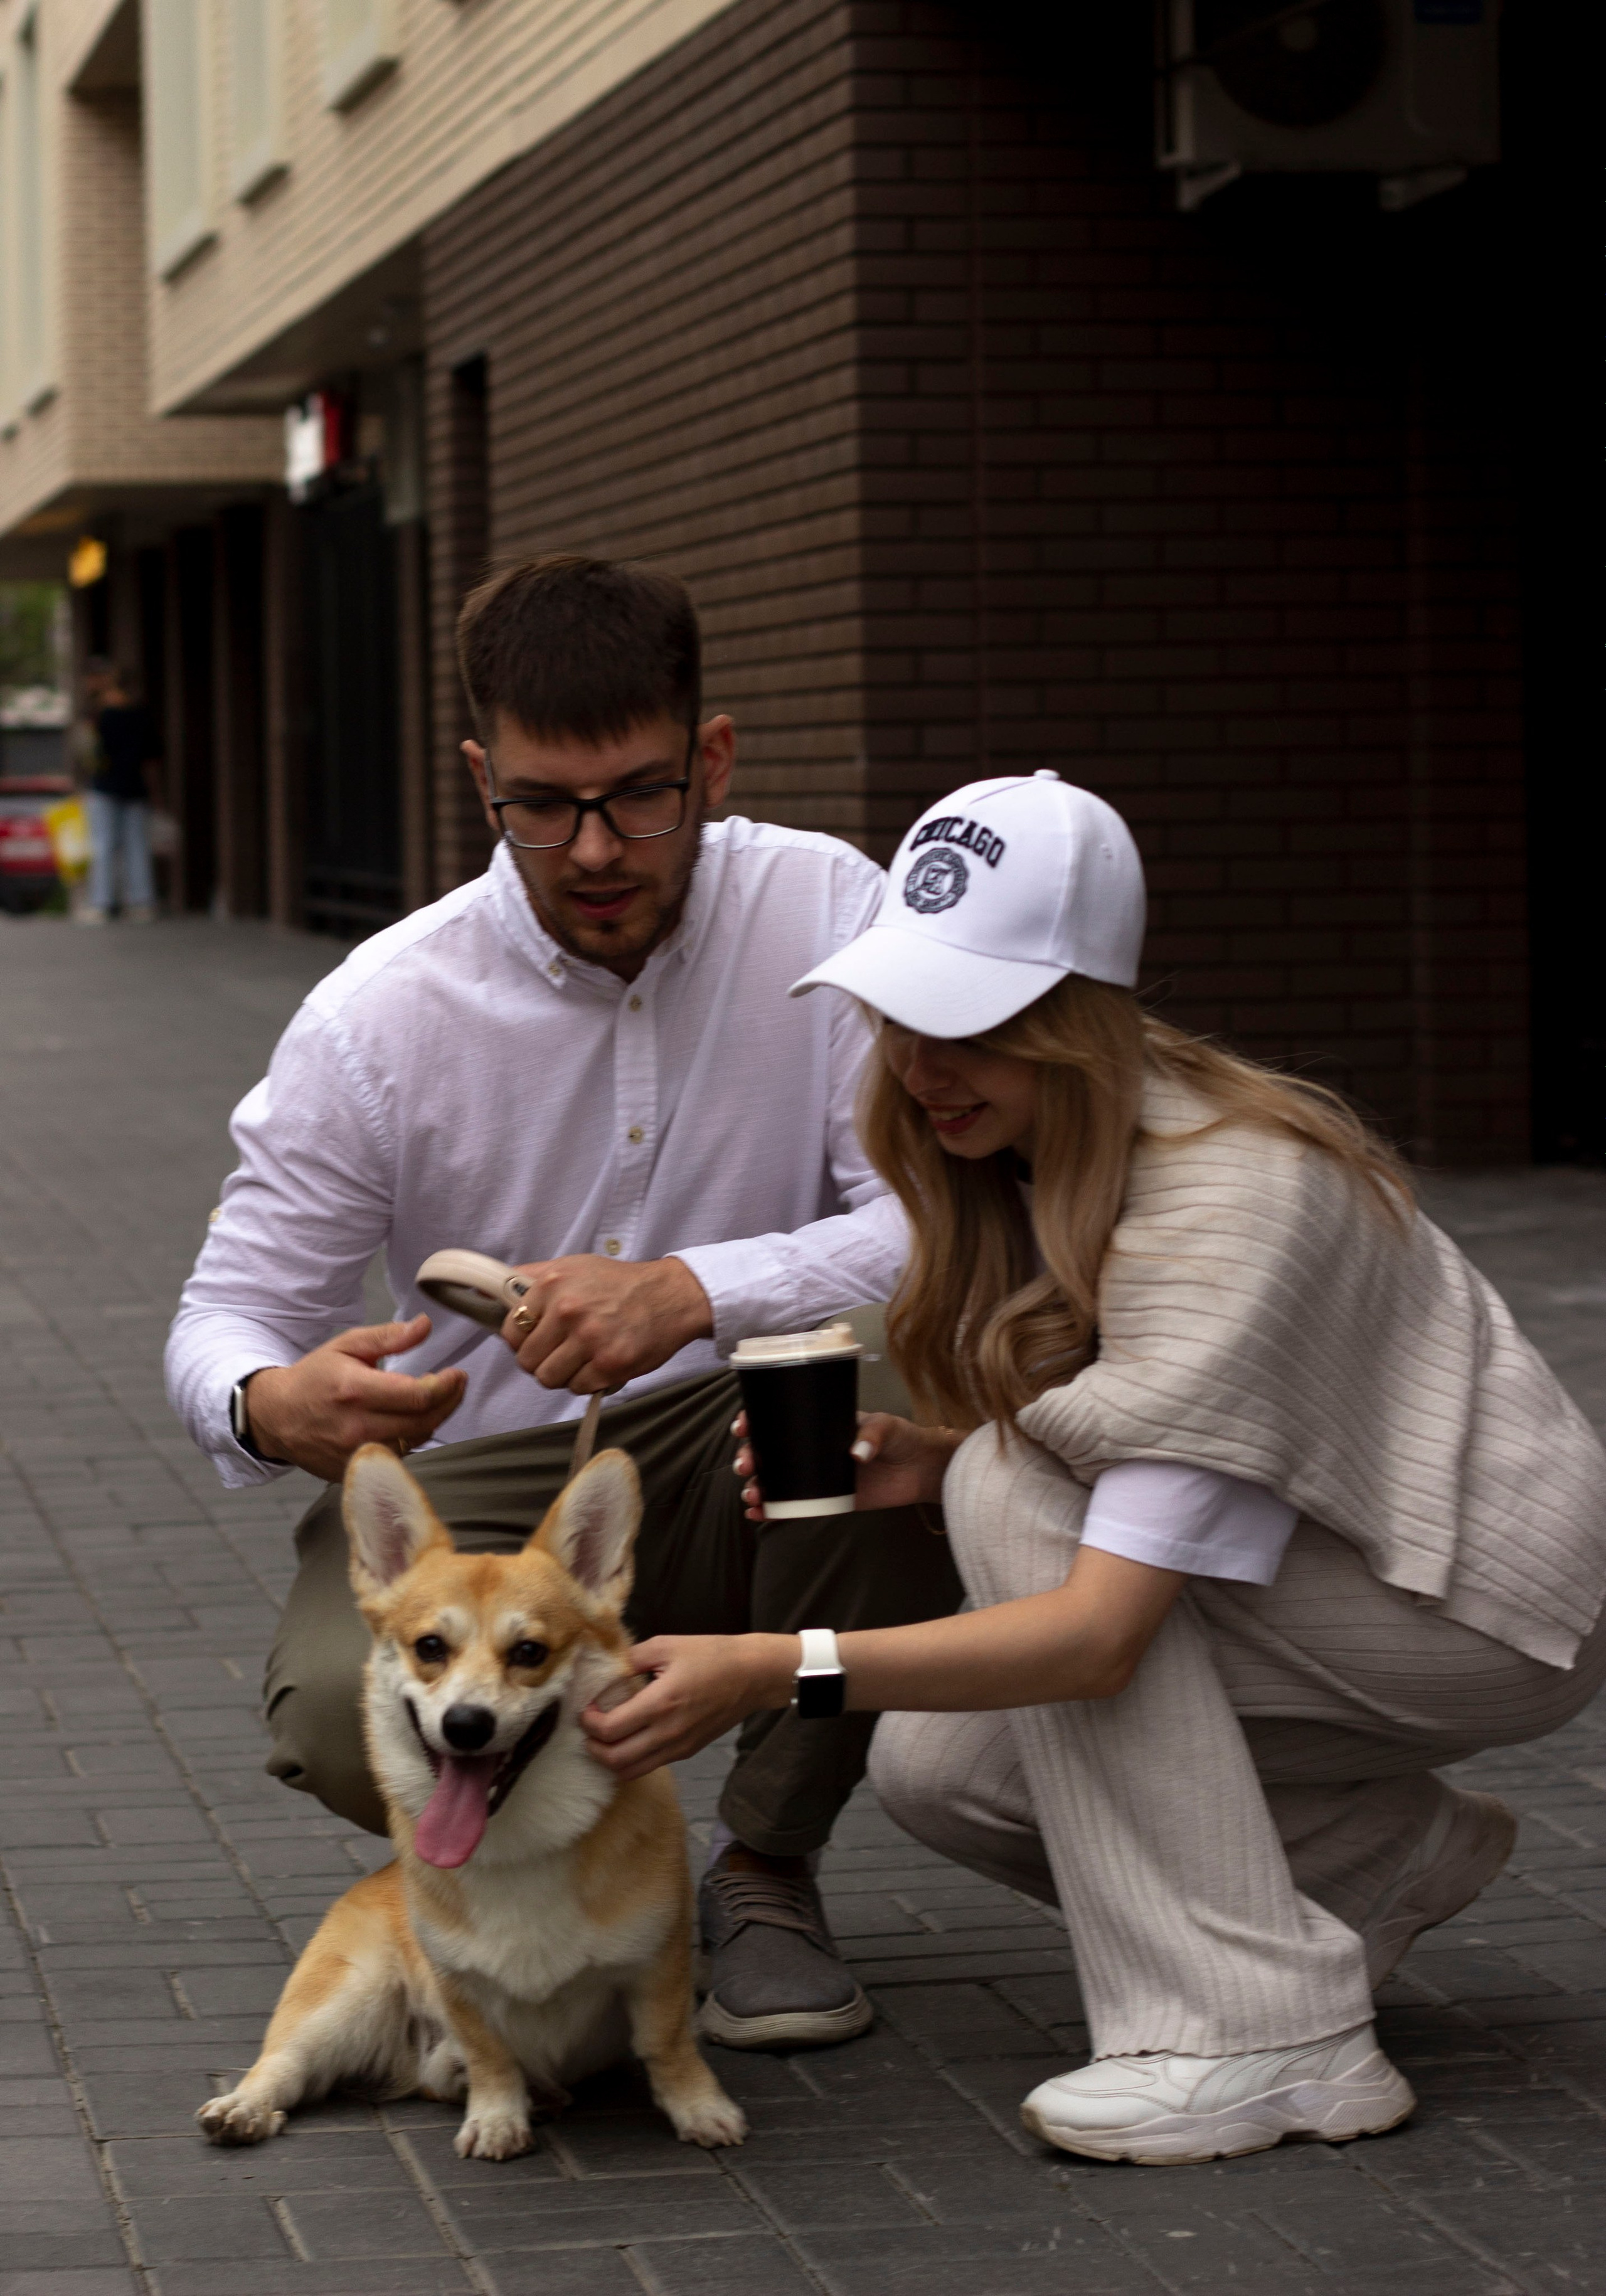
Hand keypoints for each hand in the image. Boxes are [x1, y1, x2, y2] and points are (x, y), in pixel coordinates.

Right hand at [244, 1316, 465, 1481]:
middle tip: (456, 1385)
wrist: (276, 1416)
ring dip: (434, 1419)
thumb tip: (425, 1325)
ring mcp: (355, 1454)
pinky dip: (411, 1437)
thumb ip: (388, 1337)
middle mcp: (356, 1427)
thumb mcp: (346, 1346)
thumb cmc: (314, 1378)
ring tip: (438, 1399)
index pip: (417, 1396)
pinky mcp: (354, 1471)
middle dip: (449, 1402)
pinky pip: (398, 1456)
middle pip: (423, 1422)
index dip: (446, 1386)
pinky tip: (413, 1419)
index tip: (458, 1375)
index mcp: (355, 1391)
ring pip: (414, 1441)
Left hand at [500, 1254, 711, 1392]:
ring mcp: (590, 1340)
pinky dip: (585, 1381)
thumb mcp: (570, 1266)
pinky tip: (598, 1363)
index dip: (521, 1340)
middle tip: (560, 1351)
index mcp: (552, 1285)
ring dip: (561, 1374)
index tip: (536, 1338)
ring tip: (578, 1358)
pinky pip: (577, 1388)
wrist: (669, 1297)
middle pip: (527, 1360)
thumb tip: (480, 1290)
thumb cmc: (617, 1283)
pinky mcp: (610, 1365)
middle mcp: (568, 1311)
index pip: (510, 1332)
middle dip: (540, 1360)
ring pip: (549, 1378)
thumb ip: (527, 1279)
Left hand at [581, 1634, 792, 1778]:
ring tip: (605, 1739)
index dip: (589, 1723)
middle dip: (593, 1748)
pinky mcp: (688, 1751)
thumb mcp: (667, 1645)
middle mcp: (668, 1732)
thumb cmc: (712, 1655)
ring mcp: (679, 1747)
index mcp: (661, 1703)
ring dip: (611, 1760)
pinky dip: (632, 1759)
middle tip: (588, 1729)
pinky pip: (651, 1765)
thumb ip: (632, 1657)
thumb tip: (606, 1669)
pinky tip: (630, 1739)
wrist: (753, 1675)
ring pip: (632, 1771)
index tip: (585, 1710)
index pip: (610, 1730)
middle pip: (616, 1760)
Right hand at [732, 1409, 959, 1521]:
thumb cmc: (903, 1438)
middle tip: (746, 1465)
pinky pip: (793, 1506)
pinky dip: (772, 1510)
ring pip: (776, 1480)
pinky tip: (757, 1514)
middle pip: (769, 1451)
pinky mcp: (827, 1499)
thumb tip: (856, 1453)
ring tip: (751, 1494)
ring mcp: (817, 1475)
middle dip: (749, 1457)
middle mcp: (811, 1448)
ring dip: (757, 1486)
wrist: (922, 1469)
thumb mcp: (886, 1428)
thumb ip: (872, 1437)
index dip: (755, 1420)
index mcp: (819, 1423)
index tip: (743, 1426)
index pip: (779, 1417)